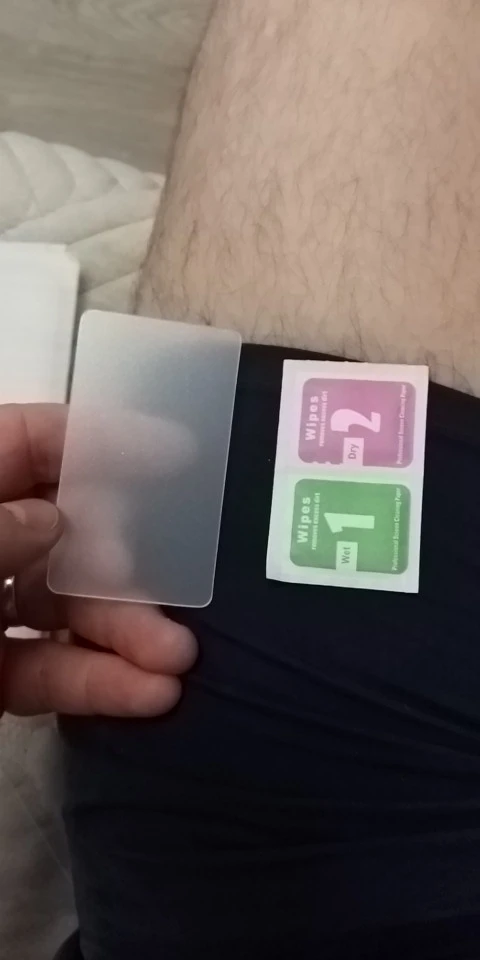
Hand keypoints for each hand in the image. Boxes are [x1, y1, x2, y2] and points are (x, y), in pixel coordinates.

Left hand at [0, 404, 196, 717]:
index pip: (27, 440)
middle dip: (121, 560)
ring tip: (178, 658)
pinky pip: (49, 672)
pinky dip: (97, 683)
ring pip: (65, 606)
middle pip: (63, 528)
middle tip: (166, 584)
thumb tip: (54, 520)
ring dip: (126, 631)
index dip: (99, 439)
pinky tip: (151, 694)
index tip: (179, 454)